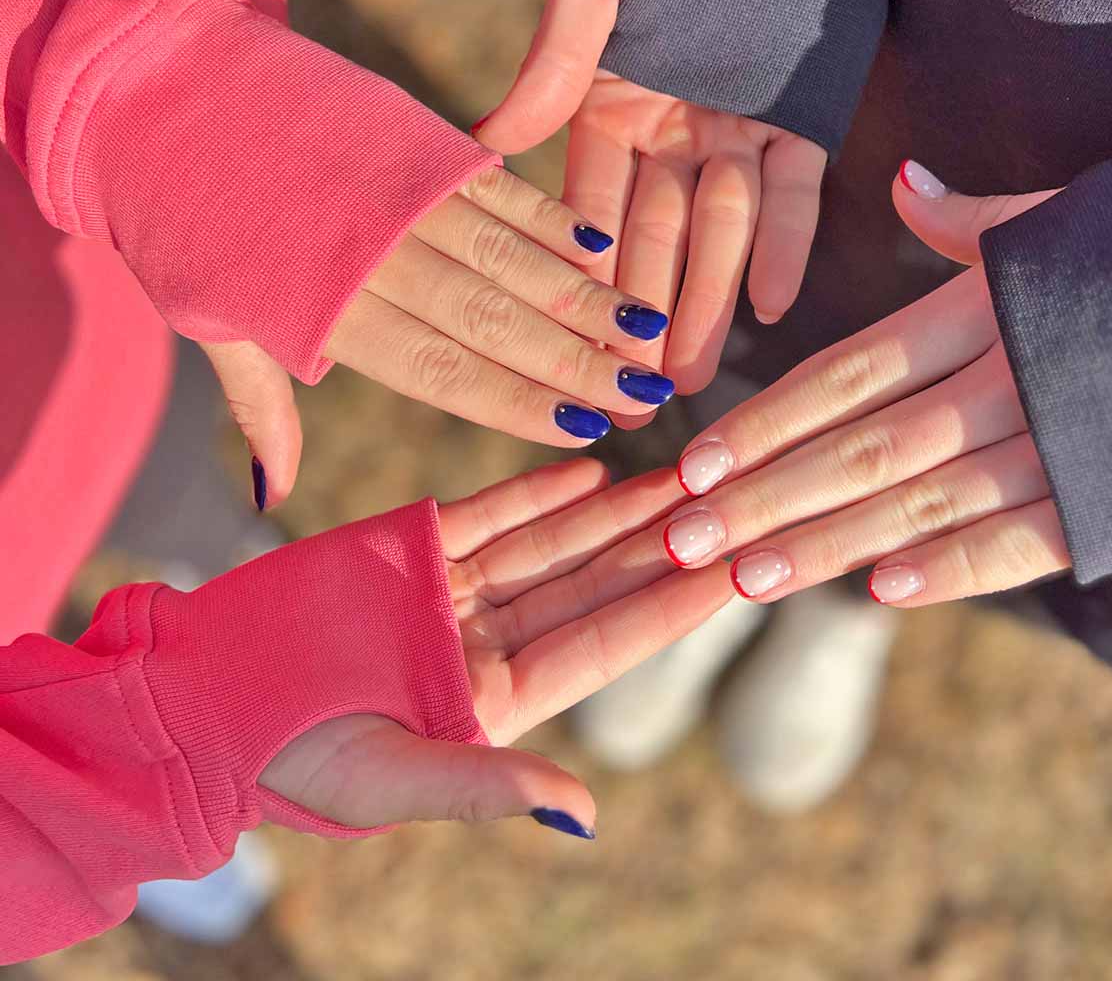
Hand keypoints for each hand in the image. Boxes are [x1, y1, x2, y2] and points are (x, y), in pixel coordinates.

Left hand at [201, 166, 674, 506]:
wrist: (150, 83)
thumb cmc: (174, 222)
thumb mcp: (204, 321)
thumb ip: (260, 405)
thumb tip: (272, 496)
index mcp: (322, 312)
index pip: (443, 372)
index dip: (520, 403)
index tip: (587, 429)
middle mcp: (372, 256)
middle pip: (492, 319)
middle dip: (576, 359)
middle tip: (646, 391)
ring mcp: (397, 191)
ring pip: (505, 255)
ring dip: (582, 294)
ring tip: (646, 328)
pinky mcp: (409, 136)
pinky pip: (491, 186)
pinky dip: (545, 217)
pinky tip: (597, 245)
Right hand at [260, 458, 729, 833]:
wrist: (205, 699)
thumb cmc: (294, 763)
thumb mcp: (393, 780)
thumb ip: (488, 784)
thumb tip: (587, 814)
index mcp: (496, 698)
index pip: (602, 644)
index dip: (668, 608)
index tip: (733, 573)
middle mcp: (487, 639)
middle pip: (591, 584)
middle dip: (657, 545)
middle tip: (727, 501)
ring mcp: (453, 587)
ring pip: (552, 541)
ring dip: (614, 510)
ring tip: (679, 474)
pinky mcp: (411, 545)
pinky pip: (489, 513)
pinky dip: (538, 492)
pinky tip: (594, 471)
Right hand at [474, 0, 827, 399]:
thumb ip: (553, 58)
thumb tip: (485, 143)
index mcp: (608, 105)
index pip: (586, 209)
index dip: (579, 280)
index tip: (571, 345)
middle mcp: (670, 130)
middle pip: (655, 238)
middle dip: (645, 315)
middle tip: (638, 394)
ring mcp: (737, 127)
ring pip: (721, 228)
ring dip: (711, 299)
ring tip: (697, 374)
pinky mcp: (803, 115)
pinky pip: (795, 190)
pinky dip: (785, 242)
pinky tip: (772, 303)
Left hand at [589, 162, 1070, 607]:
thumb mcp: (1065, 212)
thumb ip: (972, 220)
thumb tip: (904, 187)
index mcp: (981, 309)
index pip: (847, 373)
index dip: (767, 419)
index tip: (694, 460)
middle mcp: (1007, 378)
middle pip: (863, 448)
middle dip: (766, 497)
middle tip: (683, 539)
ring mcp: (1061, 441)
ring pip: (922, 504)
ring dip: (828, 544)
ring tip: (746, 576)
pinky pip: (1027, 541)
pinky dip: (957, 568)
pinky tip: (883, 594)